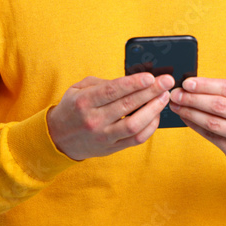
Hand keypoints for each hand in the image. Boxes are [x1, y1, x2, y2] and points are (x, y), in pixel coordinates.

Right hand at [46, 73, 175, 160]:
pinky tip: (157, 114)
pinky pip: (136, 139)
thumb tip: (132, 79)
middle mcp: (94, 120)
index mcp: (84, 102)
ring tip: (164, 97)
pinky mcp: (111, 148)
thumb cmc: (73, 107)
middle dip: (151, 92)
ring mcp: (103, 137)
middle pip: (127, 105)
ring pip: (134, 125)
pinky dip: (150, 127)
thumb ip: (103, 82)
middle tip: (167, 81)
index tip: (151, 77)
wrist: (59, 138)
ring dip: (153, 110)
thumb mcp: (79, 88)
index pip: (112, 91)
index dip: (133, 83)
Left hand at [169, 77, 225, 167]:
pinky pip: (211, 137)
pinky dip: (196, 126)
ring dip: (190, 113)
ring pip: (213, 123)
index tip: (187, 82)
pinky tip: (186, 117)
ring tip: (177, 105)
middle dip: (193, 99)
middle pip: (218, 106)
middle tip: (176, 94)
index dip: (205, 85)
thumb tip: (195, 85)